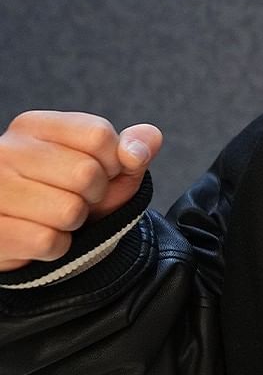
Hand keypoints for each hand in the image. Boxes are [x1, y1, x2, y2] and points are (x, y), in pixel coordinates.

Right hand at [0, 111, 162, 271]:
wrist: (33, 240)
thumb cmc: (73, 196)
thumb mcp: (111, 169)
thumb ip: (135, 148)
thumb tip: (137, 149)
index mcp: (34, 127)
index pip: (99, 135)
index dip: (113, 162)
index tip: (97, 173)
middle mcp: (5, 151)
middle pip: (86, 173)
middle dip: (93, 195)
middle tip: (72, 198)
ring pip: (69, 211)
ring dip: (74, 223)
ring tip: (54, 217)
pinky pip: (50, 242)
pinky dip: (57, 247)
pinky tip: (39, 236)